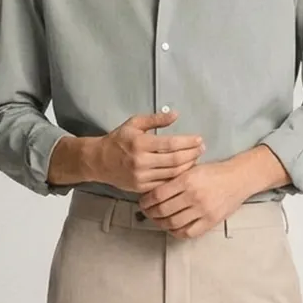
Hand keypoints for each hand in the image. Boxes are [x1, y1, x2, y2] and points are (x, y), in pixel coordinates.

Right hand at [89, 110, 205, 191]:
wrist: (100, 161)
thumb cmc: (119, 140)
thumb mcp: (134, 124)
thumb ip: (156, 119)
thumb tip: (175, 114)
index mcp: (140, 144)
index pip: (170, 144)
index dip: (188, 143)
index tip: (199, 140)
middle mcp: (141, 162)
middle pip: (174, 160)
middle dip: (192, 154)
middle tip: (202, 149)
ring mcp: (141, 177)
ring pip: (172, 174)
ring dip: (187, 167)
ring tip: (196, 159)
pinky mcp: (141, 188)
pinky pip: (164, 184)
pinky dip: (176, 179)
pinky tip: (184, 172)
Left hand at [137, 160, 248, 237]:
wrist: (238, 178)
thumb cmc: (214, 172)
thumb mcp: (192, 168)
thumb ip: (174, 179)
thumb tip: (152, 191)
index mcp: (187, 179)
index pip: (158, 195)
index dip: (146, 201)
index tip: (143, 202)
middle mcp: (194, 196)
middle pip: (163, 211)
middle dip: (150, 213)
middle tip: (147, 212)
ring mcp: (202, 210)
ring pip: (173, 224)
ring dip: (161, 224)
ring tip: (158, 220)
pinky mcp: (210, 221)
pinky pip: (187, 232)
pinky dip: (176, 232)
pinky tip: (172, 227)